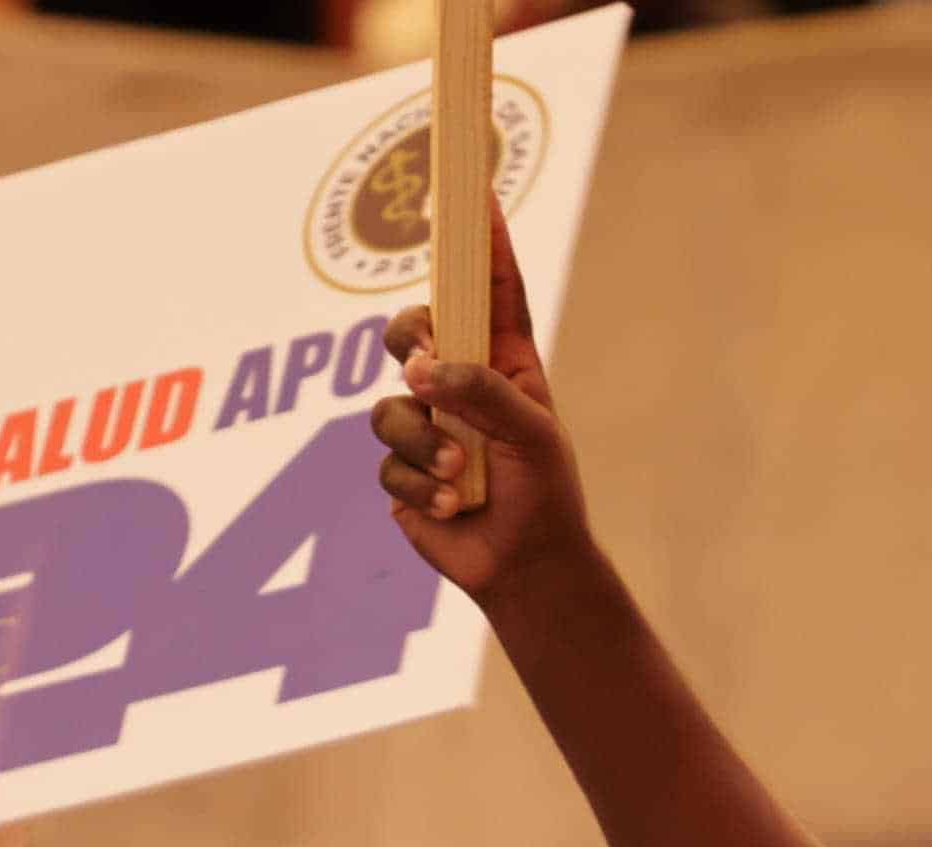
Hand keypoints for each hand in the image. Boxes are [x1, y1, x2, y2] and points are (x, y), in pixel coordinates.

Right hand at [367, 203, 597, 610]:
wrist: (525, 569)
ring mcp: (426, 426)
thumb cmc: (544, 495)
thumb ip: (482, 392)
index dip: (482, 242)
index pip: (489, 290)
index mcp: (505, 361)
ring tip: (461, 474)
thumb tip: (420, 371)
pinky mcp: (402, 470)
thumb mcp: (532, 435)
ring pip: (390, 404)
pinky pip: (387, 461)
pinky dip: (420, 484)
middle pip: (411, 330)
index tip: (475, 193)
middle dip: (409, 339)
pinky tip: (451, 505)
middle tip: (422, 363)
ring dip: (424, 442)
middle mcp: (460, 384)